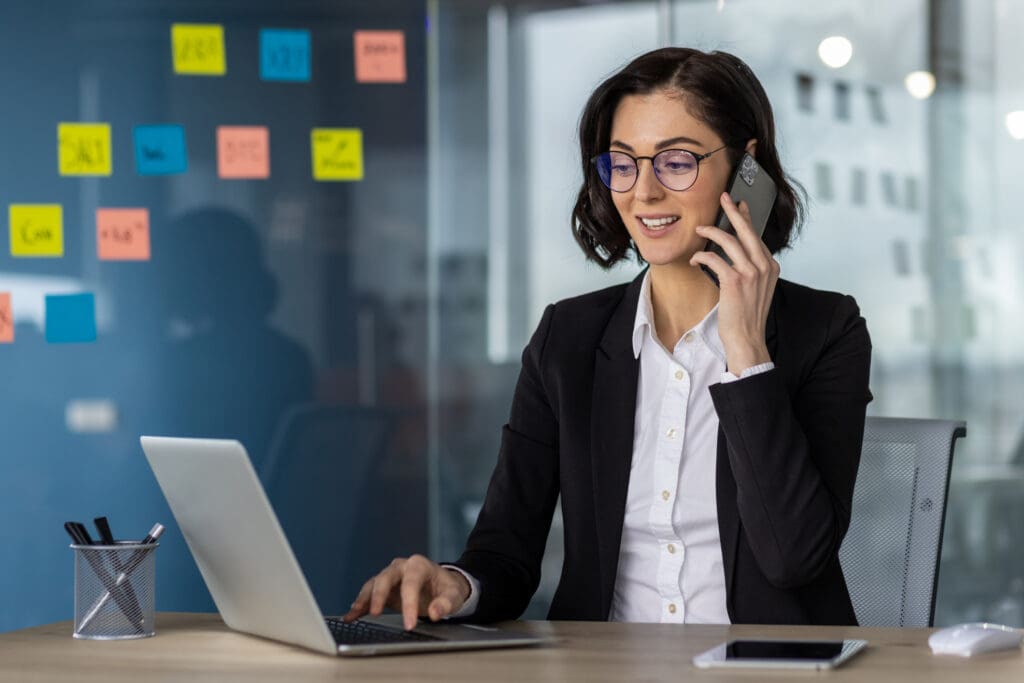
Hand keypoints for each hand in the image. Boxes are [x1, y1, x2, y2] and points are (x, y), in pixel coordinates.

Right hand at [342, 555, 471, 629]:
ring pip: (373, 584)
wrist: (442, 585)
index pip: (411, 583)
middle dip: (379, 595)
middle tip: (376, 614)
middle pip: (385, 577)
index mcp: (419, 565)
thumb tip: (435, 613)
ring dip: (364, 599)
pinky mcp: (384, 588)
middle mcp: (401, 567)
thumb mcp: (454, 595)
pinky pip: (369, 594)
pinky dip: (360, 605)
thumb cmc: (447, 588)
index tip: (409, 624)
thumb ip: (446, 603)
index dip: (409, 603)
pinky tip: (351, 616)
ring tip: (354, 613)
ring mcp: (390, 576)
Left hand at [689, 192, 778, 374]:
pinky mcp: (735, 281)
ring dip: (711, 232)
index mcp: (771, 267)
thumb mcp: (756, 289)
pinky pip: (714, 259)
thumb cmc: (746, 316)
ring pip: (729, 241)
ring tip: (699, 229)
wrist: (747, 339)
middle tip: (724, 197)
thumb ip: (751, 270)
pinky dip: (702, 257)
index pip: (756, 236)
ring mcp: (751, 273)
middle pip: (747, 230)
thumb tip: (734, 252)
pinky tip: (695, 260)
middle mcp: (764, 266)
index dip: (746, 219)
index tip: (739, 206)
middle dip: (734, 211)